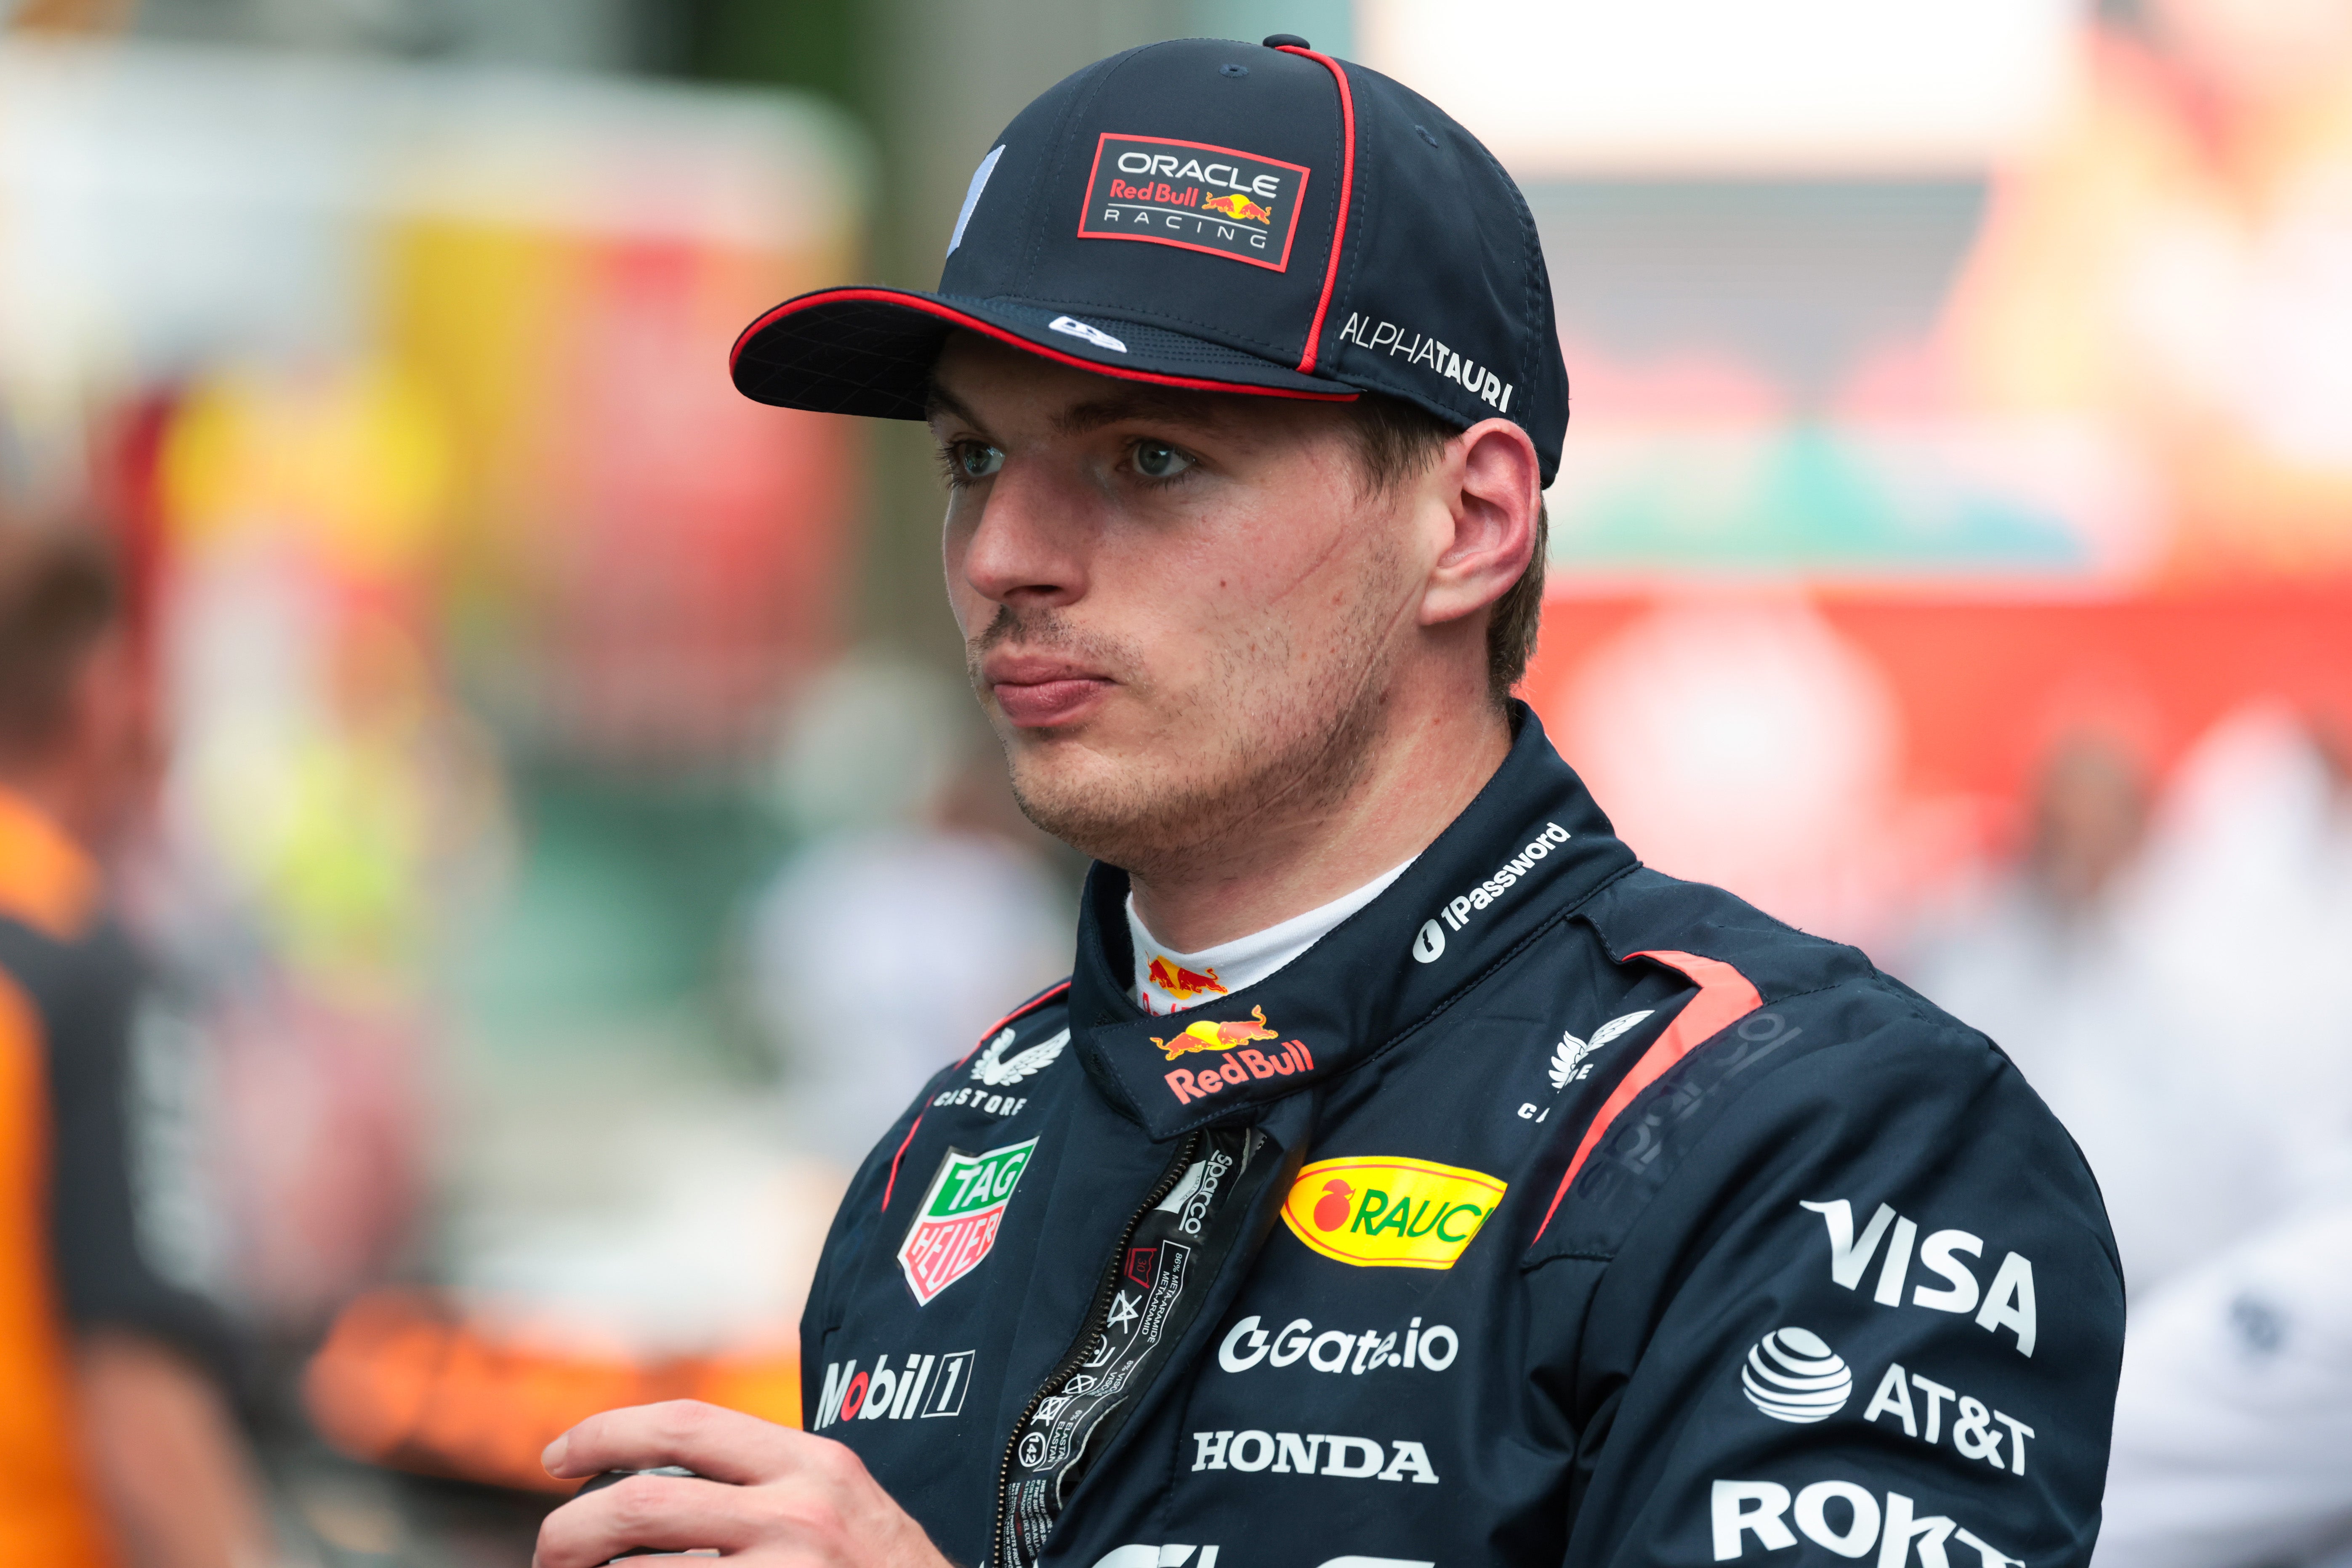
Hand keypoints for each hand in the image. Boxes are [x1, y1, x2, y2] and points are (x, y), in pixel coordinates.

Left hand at [533, 1401, 954, 1567]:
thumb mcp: (839, 1502)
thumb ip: (768, 1481)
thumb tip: (654, 1477)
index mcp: (814, 1463)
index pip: (686, 1424)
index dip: (606, 1433)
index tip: (558, 1457)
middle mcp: (799, 1512)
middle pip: (640, 1503)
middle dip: (568, 1530)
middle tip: (548, 1552)